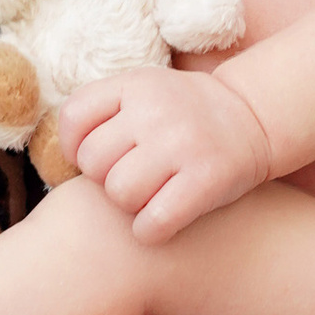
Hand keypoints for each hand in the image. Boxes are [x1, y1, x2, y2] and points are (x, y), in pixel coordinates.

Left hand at [59, 73, 273, 242]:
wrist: (255, 118)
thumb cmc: (185, 116)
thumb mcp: (145, 91)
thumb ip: (104, 113)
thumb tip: (59, 162)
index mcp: (135, 84)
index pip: (74, 119)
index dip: (74, 148)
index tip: (98, 159)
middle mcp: (157, 110)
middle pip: (93, 162)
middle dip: (106, 179)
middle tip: (132, 179)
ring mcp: (183, 143)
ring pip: (119, 193)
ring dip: (128, 206)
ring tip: (149, 197)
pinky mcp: (207, 179)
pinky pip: (153, 222)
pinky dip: (150, 230)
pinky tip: (161, 222)